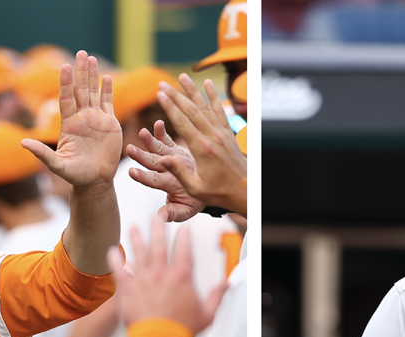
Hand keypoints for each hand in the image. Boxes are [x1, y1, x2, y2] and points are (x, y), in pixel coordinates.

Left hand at [22, 50, 121, 187]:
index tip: (65, 66)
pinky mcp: (110, 124)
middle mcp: (82, 118)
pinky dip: (107, 90)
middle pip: (81, 90)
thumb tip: (22, 143)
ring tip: (91, 58)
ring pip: (94, 92)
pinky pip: (108, 103)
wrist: (95, 181)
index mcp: (69, 124)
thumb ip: (42, 153)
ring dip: (93, 76)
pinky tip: (106, 77)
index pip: (66, 97)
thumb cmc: (75, 175)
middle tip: (81, 53)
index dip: (65, 82)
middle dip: (81, 72)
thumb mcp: (57, 165)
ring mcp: (96, 120)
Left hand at [106, 214, 226, 330]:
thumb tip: (225, 286)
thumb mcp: (207, 313)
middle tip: (156, 216)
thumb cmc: (181, 329)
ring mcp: (143, 278)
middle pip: (159, 243)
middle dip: (158, 227)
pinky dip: (115, 260)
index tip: (183, 229)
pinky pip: (119, 269)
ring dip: (136, 237)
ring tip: (134, 227)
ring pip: (139, 251)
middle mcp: (161, 273)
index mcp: (181, 276)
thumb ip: (216, 297)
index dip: (184, 237)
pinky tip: (111, 251)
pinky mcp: (127, 288)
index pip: (184, 249)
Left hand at [126, 120, 206, 221]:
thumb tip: (161, 218)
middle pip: (151, 163)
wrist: (203, 187)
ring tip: (142, 132)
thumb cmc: (194, 201)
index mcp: (168, 185)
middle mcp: (165, 170)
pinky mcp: (174, 150)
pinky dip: (162, 131)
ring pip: (156, 149)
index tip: (132, 172)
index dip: (143, 176)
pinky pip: (167, 140)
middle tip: (129, 149)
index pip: (153, 181)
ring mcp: (168, 159)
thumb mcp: (186, 210)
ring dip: (149, 140)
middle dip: (140, 156)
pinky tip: (158, 123)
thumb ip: (173, 213)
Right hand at [150, 75, 246, 214]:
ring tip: (181, 77)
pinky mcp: (228, 133)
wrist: (245, 191)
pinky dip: (214, 96)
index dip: (170, 107)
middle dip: (175, 95)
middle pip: (191, 110)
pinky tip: (208, 84)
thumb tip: (163, 159)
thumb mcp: (195, 188)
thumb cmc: (219, 192)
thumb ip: (179, 172)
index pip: (182, 122)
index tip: (159, 94)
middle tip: (161, 84)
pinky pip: (220, 110)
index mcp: (202, 149)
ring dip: (192, 91)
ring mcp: (222, 133)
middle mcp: (213, 137)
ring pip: (205, 107)